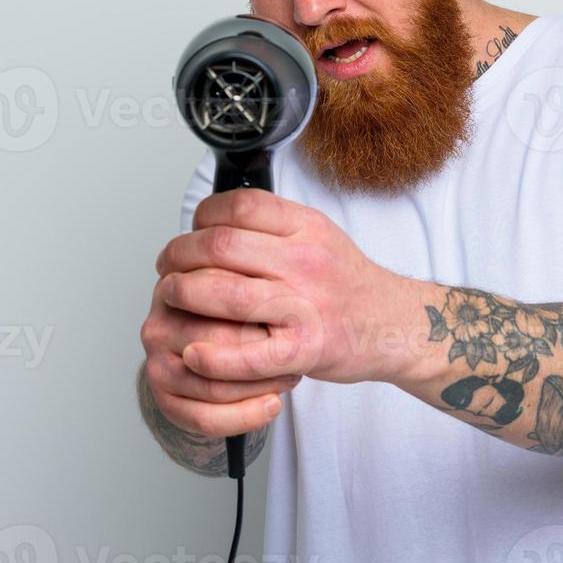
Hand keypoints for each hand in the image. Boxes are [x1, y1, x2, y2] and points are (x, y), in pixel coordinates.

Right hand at [139, 264, 299, 438]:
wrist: (210, 350)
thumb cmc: (230, 315)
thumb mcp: (237, 285)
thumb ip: (249, 281)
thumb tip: (283, 291)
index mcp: (174, 288)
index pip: (215, 296)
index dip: (258, 307)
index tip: (290, 312)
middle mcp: (158, 327)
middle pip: (215, 341)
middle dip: (262, 348)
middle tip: (297, 349)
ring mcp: (156, 365)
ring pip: (213, 385)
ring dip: (260, 385)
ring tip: (290, 376)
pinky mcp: (165, 401)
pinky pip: (205, 418)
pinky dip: (245, 416)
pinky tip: (271, 404)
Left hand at [154, 187, 420, 385]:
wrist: (395, 325)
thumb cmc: (348, 285)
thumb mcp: (319, 236)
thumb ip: (273, 226)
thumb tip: (215, 219)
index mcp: (307, 228)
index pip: (241, 206)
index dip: (202, 216)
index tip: (191, 230)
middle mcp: (306, 262)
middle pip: (221, 246)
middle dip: (180, 255)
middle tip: (167, 267)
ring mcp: (306, 306)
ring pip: (226, 293)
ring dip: (183, 295)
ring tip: (171, 298)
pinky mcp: (305, 350)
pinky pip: (249, 354)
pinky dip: (213, 356)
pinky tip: (194, 353)